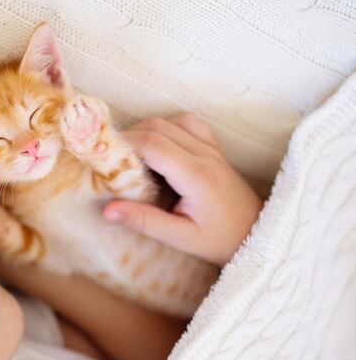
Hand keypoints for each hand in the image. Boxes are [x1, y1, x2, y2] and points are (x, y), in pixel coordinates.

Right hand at [103, 112, 262, 266]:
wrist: (256, 234)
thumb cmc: (218, 240)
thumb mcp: (180, 238)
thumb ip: (144, 221)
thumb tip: (107, 210)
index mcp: (196, 176)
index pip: (153, 144)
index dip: (124, 145)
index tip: (104, 158)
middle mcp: (205, 155)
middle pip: (159, 126)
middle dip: (129, 136)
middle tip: (111, 158)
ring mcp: (212, 148)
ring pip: (172, 120)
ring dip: (146, 129)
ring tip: (131, 154)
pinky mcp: (214, 148)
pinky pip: (187, 123)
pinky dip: (166, 127)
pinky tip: (157, 147)